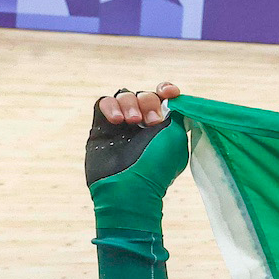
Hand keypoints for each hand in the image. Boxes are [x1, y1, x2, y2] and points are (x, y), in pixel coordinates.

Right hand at [86, 83, 188, 226]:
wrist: (128, 188)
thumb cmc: (156, 166)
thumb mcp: (175, 140)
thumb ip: (176, 116)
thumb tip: (175, 101)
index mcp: (164, 128)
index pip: (164, 99)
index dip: (166, 90)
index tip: (169, 92)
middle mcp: (143, 125)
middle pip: (144, 95)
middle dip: (148, 102)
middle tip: (151, 121)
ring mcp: (122, 126)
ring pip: (124, 96)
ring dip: (129, 103)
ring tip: (132, 121)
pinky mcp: (101, 127)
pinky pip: (103, 102)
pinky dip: (110, 106)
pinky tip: (116, 120)